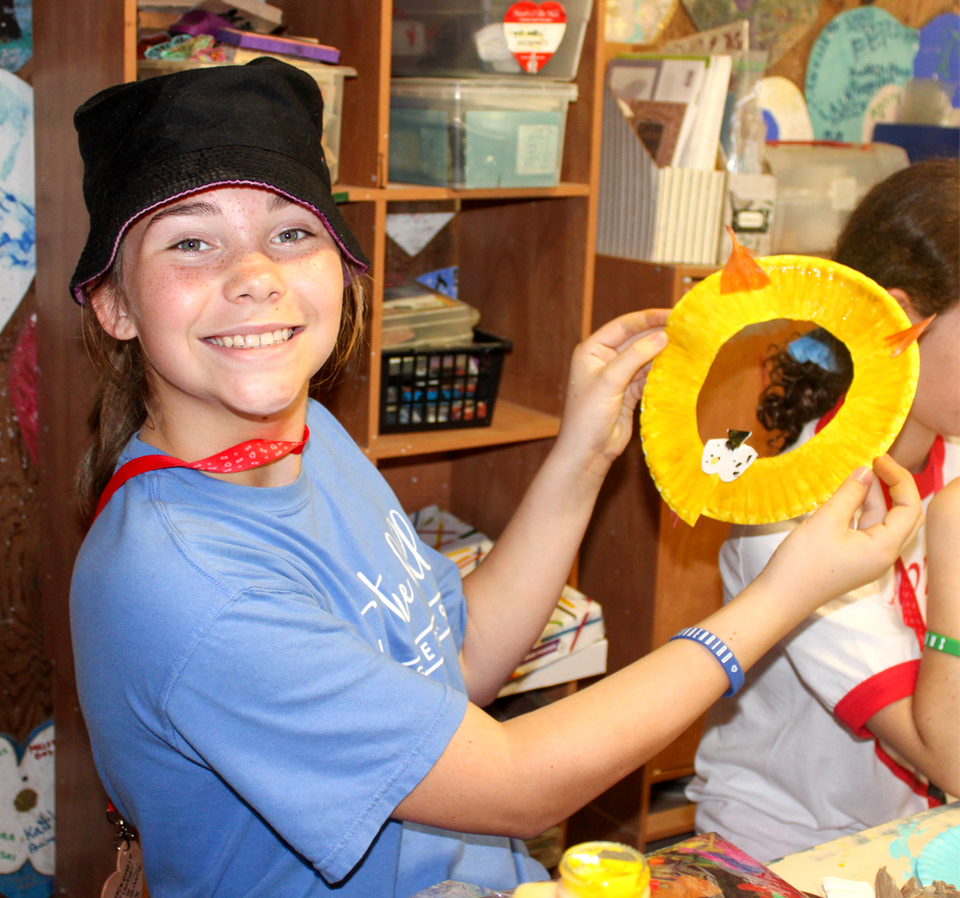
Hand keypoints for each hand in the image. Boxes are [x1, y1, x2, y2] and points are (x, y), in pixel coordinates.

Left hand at [554, 310, 669, 471]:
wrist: (588, 451)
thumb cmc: (588, 415)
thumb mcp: (609, 380)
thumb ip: (635, 356)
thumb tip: (663, 336)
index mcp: (592, 350)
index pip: (622, 326)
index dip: (647, 318)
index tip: (671, 314)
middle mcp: (604, 360)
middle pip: (635, 340)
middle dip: (658, 334)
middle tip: (685, 328)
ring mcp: (617, 376)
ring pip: (644, 358)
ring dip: (663, 353)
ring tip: (687, 345)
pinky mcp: (628, 392)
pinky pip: (648, 375)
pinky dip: (662, 371)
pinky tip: (678, 366)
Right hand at [759, 455, 921, 612]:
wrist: (781, 597)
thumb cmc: (803, 563)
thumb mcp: (826, 521)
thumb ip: (849, 493)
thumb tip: (865, 471)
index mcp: (884, 547)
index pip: (909, 507)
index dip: (899, 479)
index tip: (878, 459)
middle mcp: (883, 554)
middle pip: (903, 514)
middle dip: (892, 486)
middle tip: (874, 463)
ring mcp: (869, 558)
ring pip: (883, 521)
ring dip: (874, 496)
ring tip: (856, 474)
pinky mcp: (855, 559)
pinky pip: (867, 529)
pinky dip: (861, 510)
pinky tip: (847, 496)